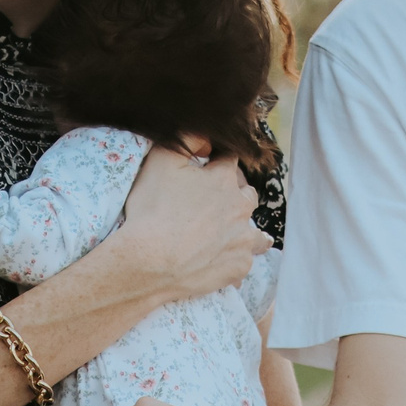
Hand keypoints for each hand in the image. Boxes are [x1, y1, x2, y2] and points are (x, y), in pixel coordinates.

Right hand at [111, 149, 267, 303]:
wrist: (150, 263)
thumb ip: (188, 139)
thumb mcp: (161, 160)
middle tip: (213, 203)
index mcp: (223, 179)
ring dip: (244, 230)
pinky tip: (224, 260)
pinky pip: (245, 259)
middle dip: (234, 195)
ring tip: (232, 235)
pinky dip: (235, 258)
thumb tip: (207, 139)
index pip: (228, 160)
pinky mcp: (239, 266)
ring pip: (255, 232)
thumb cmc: (152, 211)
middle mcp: (240, 207)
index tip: (206, 166)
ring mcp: (243, 239)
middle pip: (246, 195)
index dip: (215, 161)